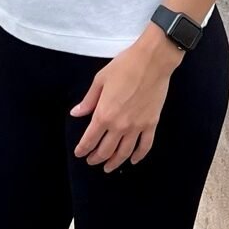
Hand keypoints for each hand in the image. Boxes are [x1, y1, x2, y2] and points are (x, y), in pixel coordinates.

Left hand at [71, 27, 183, 170]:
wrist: (152, 60)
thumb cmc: (124, 66)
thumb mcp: (100, 79)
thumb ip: (89, 100)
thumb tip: (76, 113)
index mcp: (104, 114)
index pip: (90, 139)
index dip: (83, 149)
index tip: (79, 153)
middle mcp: (119, 125)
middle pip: (106, 150)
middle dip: (96, 158)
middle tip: (92, 161)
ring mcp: (137, 126)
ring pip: (124, 152)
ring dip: (114, 162)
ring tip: (108, 167)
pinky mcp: (151, 124)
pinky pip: (145, 146)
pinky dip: (138, 156)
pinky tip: (133, 160)